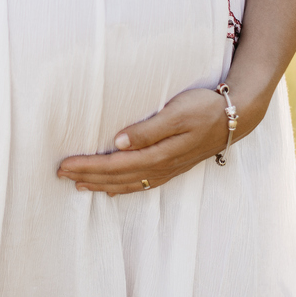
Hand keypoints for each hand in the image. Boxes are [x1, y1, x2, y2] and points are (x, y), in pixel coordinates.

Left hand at [56, 88, 229, 194]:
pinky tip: (111, 188)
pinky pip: (141, 184)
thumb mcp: (177, 112)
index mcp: (159, 153)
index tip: (65, 164)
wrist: (236, 117)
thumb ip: (148, 129)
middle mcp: (161, 166)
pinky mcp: (172, 167)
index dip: (88, 166)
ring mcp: (167, 170)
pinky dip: (123, 187)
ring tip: (78, 185)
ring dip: (101, 184)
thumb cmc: (204, 108)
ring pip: (127, 183)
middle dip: (87, 176)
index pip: (115, 163)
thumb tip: (118, 142)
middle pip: (117, 176)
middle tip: (60, 174)